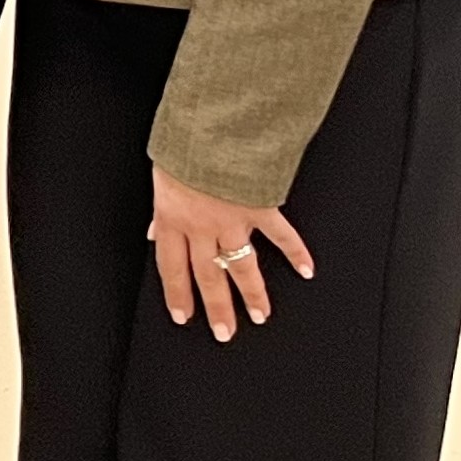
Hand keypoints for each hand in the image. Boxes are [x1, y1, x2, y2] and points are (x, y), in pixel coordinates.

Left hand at [148, 162, 312, 341]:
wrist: (209, 127)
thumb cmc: (182, 146)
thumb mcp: (158, 177)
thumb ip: (162, 211)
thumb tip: (155, 234)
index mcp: (172, 216)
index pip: (171, 266)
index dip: (177, 294)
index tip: (184, 316)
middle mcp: (201, 225)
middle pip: (208, 276)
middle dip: (216, 308)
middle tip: (224, 333)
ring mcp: (232, 220)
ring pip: (242, 266)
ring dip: (253, 294)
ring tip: (260, 316)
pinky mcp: (260, 208)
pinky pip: (280, 235)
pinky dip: (295, 252)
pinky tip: (305, 270)